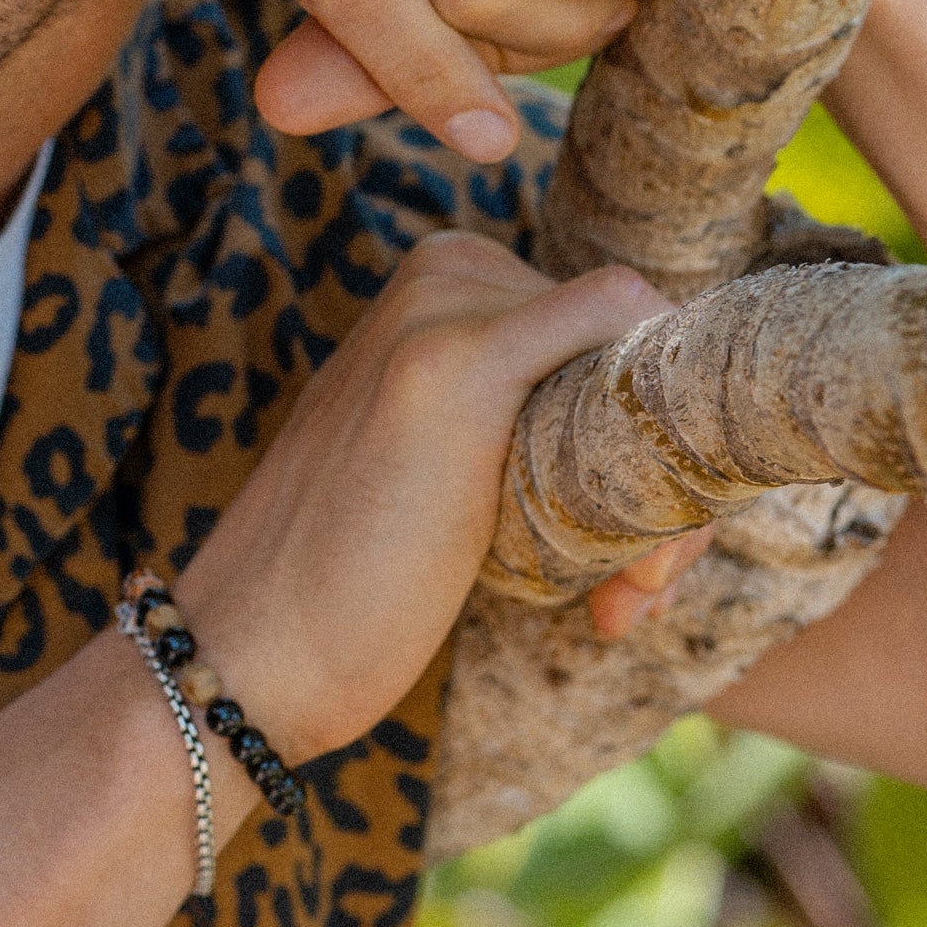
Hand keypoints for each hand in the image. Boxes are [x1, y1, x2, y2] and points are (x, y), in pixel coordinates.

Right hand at [175, 232, 683, 765]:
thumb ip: (521, 427)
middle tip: (642, 587)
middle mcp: (439, 274)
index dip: (649, 433)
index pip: (607, 323)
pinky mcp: (454, 363)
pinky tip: (636, 563)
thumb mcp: (441, 472)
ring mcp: (439, 308)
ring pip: (643, 345)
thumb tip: (678, 462)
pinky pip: (624, 326)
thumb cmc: (349, 588)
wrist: (248, 652)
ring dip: (674, 480)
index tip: (638, 559)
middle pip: (636, 336)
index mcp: (435, 290)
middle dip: (669, 459)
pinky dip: (667, 439)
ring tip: (630, 594)